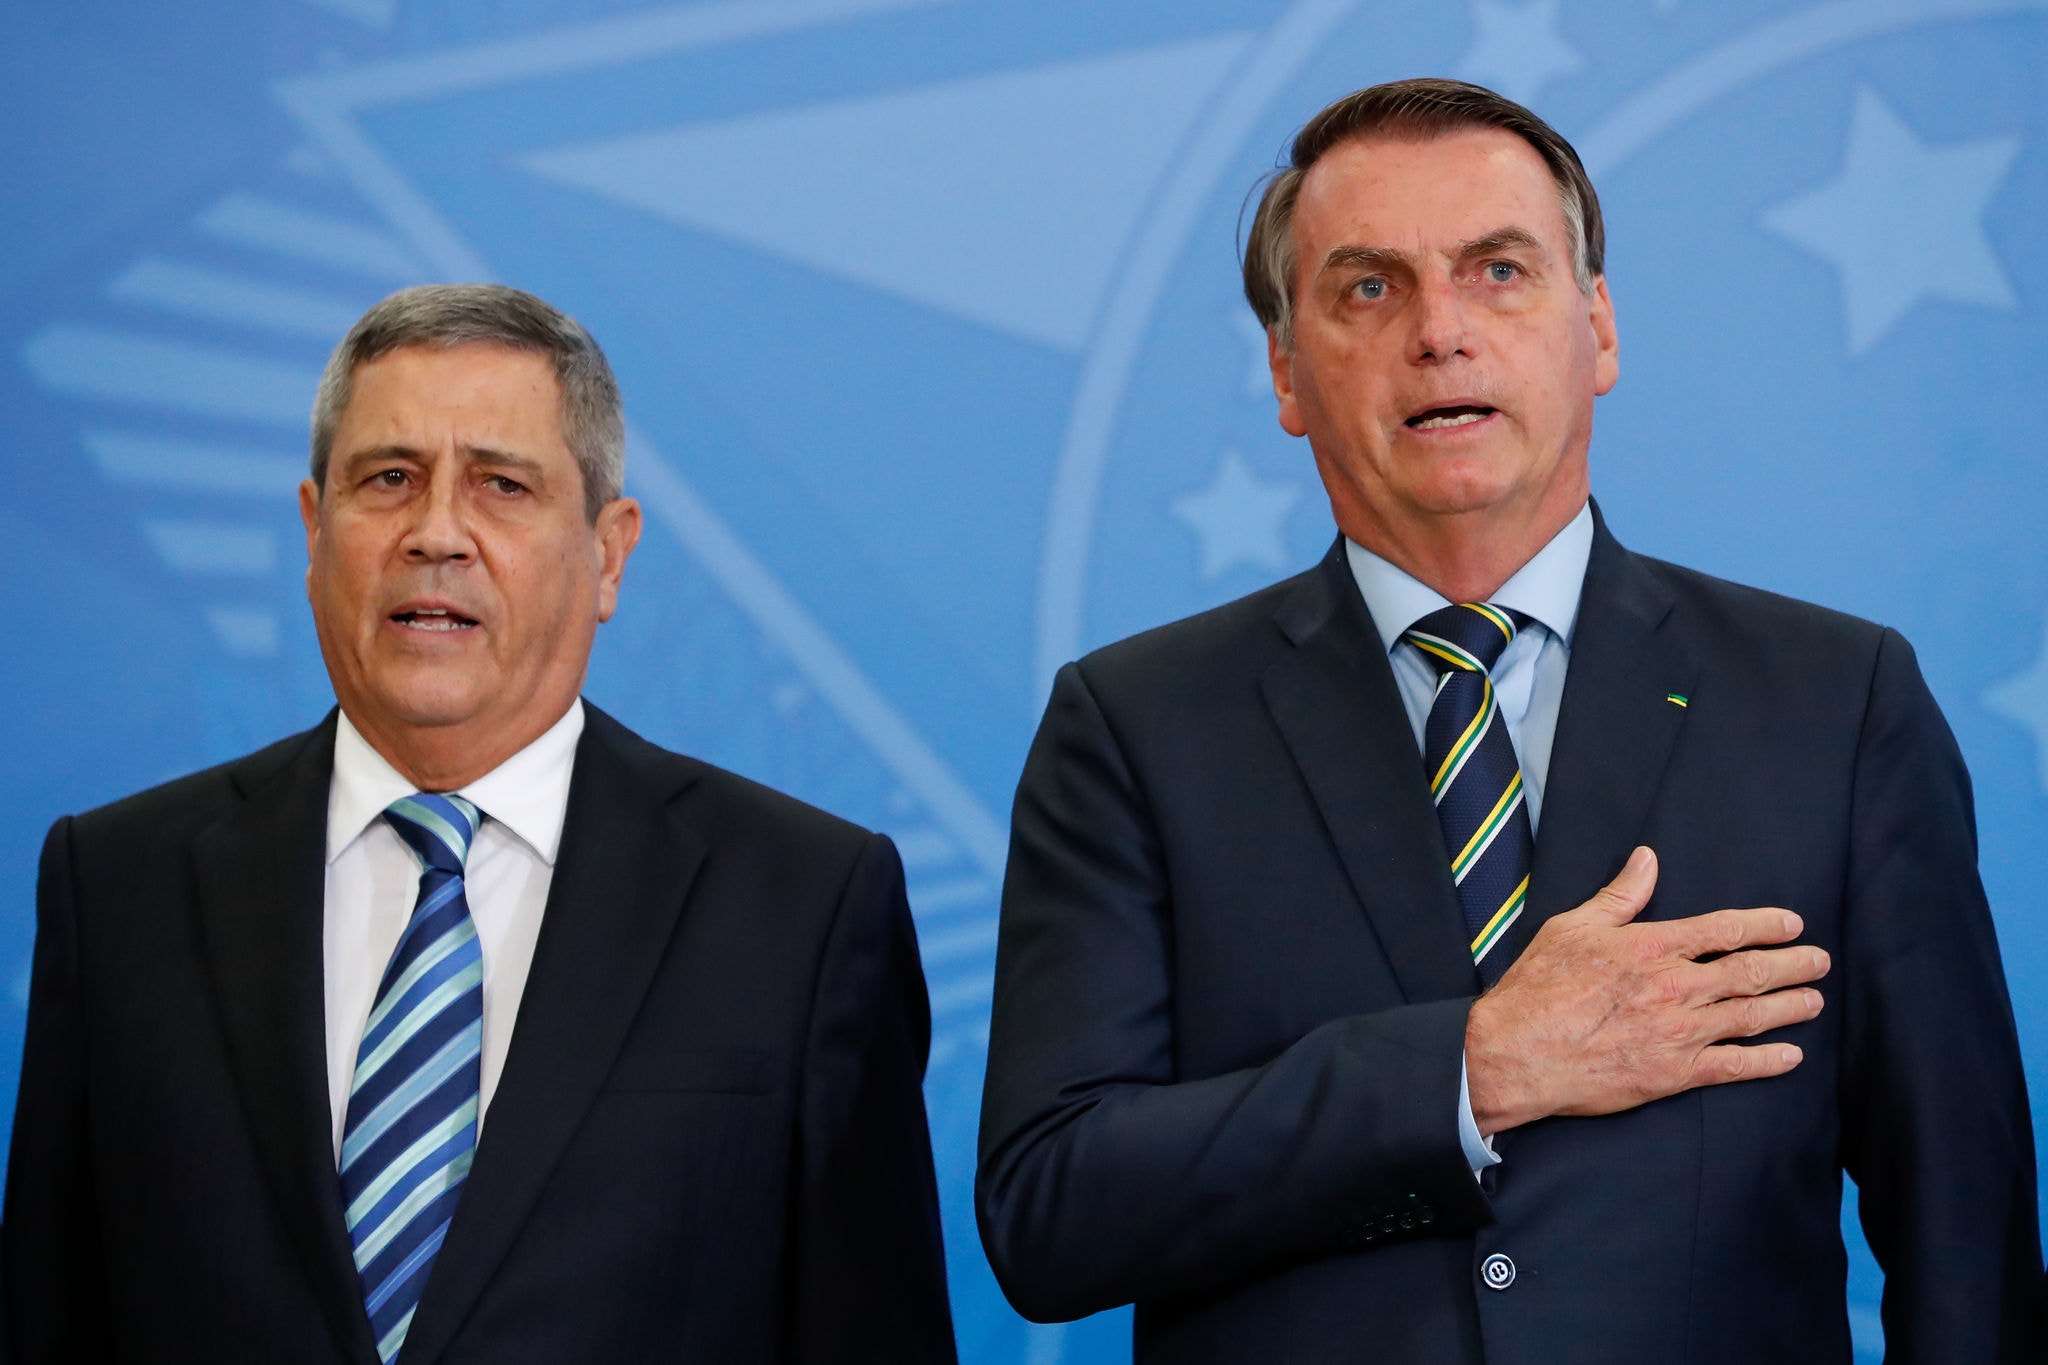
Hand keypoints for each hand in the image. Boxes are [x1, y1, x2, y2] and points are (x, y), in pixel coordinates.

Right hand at [1464, 846, 1828, 1134]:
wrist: (1516, 1052)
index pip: (1723, 930)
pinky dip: (1767, 1062)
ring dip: (1788, 1007)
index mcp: (1651, 947)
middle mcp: (1674, 987)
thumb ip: (1619, 897)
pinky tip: (1790, 1057)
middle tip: (1819, 962)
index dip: (1764, 925)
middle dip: (1791, 966)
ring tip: (1814, 1001)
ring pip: (1750, 1016)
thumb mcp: (1572, 928)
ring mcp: (1678, 1032)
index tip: (1792, 924)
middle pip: (1749, 972)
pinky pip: (1733, 1066)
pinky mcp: (1673, 1073)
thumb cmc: (1537, 987)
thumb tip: (1647, 860)